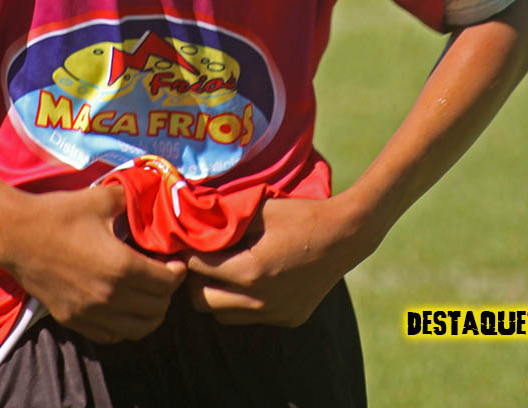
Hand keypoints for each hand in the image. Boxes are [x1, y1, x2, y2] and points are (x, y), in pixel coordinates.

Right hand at [0, 183, 185, 342]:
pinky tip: (124, 306)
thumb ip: (132, 199)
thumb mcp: (102, 198)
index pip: (166, 283)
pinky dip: (126, 326)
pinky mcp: (73, 320)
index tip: (176, 261)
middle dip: (168, 293)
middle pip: (156, 310)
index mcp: (120, 266)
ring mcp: (90, 313)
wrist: (16, 235)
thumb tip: (153, 194)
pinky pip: (112, 336)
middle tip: (165, 276)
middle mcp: (109, 296)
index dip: (178, 273)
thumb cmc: (60, 214)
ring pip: (137, 331)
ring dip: (151, 315)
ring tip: (149, 294)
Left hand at [184, 195, 355, 326]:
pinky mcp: (288, 318)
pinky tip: (252, 279)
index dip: (186, 254)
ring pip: (223, 315)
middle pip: (202, 301)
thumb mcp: (260, 209)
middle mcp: (259, 300)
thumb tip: (193, 221)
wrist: (345, 235)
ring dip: (217, 294)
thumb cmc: (301, 215)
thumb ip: (226, 219)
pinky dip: (242, 302)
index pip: (198, 269)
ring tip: (222, 270)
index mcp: (249, 270)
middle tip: (199, 258)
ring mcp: (274, 313)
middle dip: (194, 279)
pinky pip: (251, 317)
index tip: (182, 243)